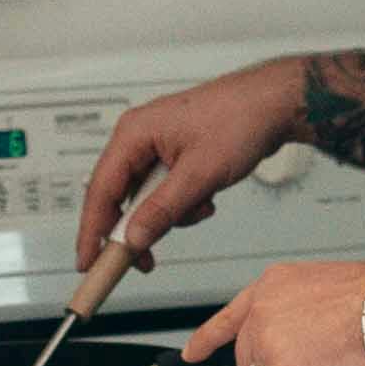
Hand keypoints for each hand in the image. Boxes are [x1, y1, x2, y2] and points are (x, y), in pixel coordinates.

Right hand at [74, 55, 308, 271]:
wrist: (275, 103)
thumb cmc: (240, 119)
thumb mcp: (199, 174)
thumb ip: (162, 210)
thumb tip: (133, 238)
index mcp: (134, 133)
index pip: (101, 190)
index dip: (92, 231)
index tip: (89, 262)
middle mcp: (139, 138)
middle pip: (120, 198)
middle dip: (138, 229)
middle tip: (145, 261)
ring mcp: (157, 147)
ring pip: (146, 199)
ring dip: (170, 215)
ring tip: (200, 207)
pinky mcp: (174, 155)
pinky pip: (165, 192)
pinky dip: (183, 204)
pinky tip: (206, 197)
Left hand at [183, 256, 364, 365]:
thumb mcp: (324, 287)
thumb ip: (296, 311)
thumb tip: (297, 335)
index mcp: (272, 287)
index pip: (228, 318)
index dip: (207, 340)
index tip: (192, 353)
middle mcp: (263, 313)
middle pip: (250, 363)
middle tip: (315, 365)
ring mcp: (269, 346)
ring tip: (333, 364)